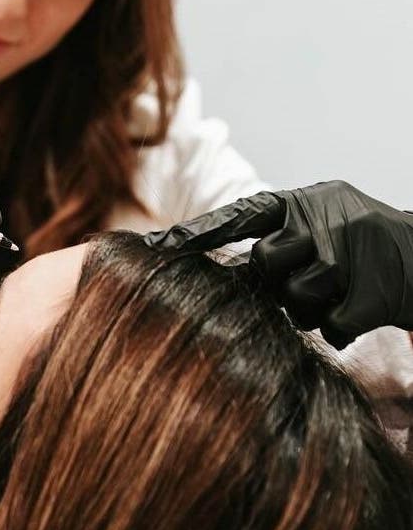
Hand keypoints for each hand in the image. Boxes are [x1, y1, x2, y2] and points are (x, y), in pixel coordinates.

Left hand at [144, 181, 412, 346]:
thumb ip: (272, 238)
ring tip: (338, 291)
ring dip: (311, 306)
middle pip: (266, 263)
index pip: (238, 215)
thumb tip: (217, 269)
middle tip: (305, 279)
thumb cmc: (355, 245)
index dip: (196, 232)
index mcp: (300, 202)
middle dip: (277, 280)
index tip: (155, 246)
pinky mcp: (373, 296)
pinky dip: (341, 326)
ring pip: (297, 300)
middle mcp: (323, 220)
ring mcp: (351, 256)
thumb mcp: (315, 222)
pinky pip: (331, 327)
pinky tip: (358, 309)